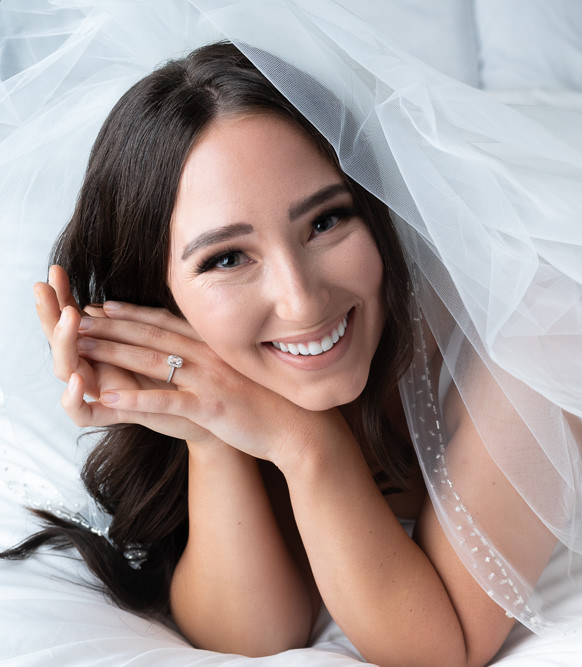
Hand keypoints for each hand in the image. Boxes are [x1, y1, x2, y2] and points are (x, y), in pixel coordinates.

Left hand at [67, 294, 342, 463]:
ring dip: (113, 353)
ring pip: (152, 361)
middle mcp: (211, 356)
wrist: (303, 429)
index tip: (104, 306)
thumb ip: (219, 358)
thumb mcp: (244, 371)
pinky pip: (168, 401)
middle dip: (110, 327)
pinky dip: (136, 400)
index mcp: (216, 346)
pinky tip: (109, 399)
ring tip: (80, 347)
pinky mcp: (212, 407)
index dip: (133, 313)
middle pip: (151, 337)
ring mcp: (211, 380)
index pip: (167, 324)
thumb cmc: (274, 403)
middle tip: (75, 318)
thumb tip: (199, 352)